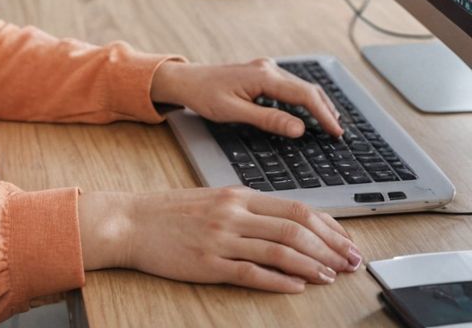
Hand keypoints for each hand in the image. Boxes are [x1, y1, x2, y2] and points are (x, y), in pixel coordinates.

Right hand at [78, 187, 361, 291]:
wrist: (131, 221)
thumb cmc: (171, 213)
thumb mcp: (212, 200)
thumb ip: (248, 210)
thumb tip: (288, 225)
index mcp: (236, 195)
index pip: (295, 207)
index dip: (329, 225)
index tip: (349, 240)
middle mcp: (233, 213)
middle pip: (295, 227)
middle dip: (331, 247)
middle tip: (353, 262)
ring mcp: (221, 239)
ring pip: (280, 250)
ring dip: (313, 265)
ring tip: (333, 276)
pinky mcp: (209, 264)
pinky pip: (252, 273)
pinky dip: (280, 281)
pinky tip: (298, 287)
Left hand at [150, 58, 342, 137]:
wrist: (185, 80)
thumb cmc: (203, 95)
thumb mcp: (233, 112)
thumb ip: (267, 120)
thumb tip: (299, 128)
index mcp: (263, 76)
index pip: (304, 95)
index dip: (323, 115)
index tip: (336, 133)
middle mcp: (267, 68)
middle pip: (307, 89)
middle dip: (326, 110)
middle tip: (339, 133)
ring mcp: (265, 69)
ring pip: (300, 87)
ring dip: (317, 104)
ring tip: (330, 125)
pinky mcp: (261, 74)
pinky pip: (290, 87)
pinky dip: (304, 100)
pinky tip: (309, 113)